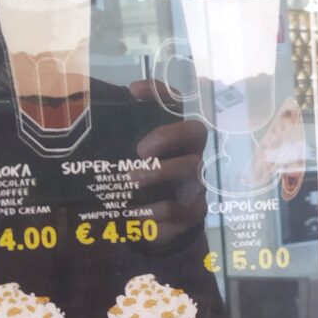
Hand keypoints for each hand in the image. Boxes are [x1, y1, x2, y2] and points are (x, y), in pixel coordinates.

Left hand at [125, 78, 207, 243]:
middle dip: (167, 135)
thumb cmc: (140, 183)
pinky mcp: (193, 212)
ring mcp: (196, 183)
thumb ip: (121, 134)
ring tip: (130, 179)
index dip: (160, 93)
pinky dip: (157, 211)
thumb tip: (122, 101)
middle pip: (196, 131)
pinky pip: (180, 209)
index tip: (133, 92)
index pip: (176, 104)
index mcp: (175, 138)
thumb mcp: (125, 158)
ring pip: (192, 167)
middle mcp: (191, 154)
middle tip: (139, 150)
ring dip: (159, 172)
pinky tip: (137, 213)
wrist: (150, 225)